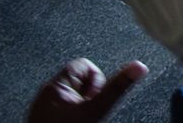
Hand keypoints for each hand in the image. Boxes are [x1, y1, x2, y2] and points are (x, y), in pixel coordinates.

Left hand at [26, 59, 147, 122]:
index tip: (96, 98)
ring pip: (75, 97)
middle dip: (90, 97)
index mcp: (56, 85)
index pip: (86, 65)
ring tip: (80, 121)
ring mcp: (44, 108)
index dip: (97, 81)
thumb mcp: (96, 110)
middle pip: (81, 81)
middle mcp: (47, 93)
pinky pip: (65, 109)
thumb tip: (138, 67)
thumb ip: (117, 87)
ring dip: (82, 108)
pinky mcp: (44, 119)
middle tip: (87, 114)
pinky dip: (73, 116)